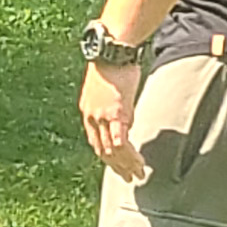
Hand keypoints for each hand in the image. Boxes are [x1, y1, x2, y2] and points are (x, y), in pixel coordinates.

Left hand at [78, 57, 147, 181]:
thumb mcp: (108, 88)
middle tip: (129, 176)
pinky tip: (138, 163)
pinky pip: (121, 142)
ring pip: (112, 151)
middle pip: (103, 150)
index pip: (96, 141)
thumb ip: (113, 105)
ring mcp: (102, 118)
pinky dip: (130, 156)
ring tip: (138, 173)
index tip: (118, 165)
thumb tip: (125, 118)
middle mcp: (91, 118)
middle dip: (117, 166)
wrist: (111, 50)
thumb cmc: (113, 62)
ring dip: (126, 165)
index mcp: (87, 112)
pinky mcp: (115, 115)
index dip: (108, 156)